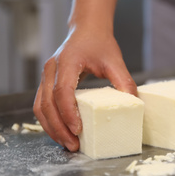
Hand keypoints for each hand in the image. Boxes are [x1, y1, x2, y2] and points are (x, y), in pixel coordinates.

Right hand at [33, 26, 136, 150]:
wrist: (87, 30)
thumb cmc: (100, 43)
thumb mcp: (115, 61)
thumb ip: (124, 81)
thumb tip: (134, 104)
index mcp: (67, 62)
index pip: (62, 91)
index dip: (68, 113)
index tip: (78, 129)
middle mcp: (51, 69)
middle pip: (47, 104)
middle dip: (59, 128)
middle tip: (73, 145)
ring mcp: (45, 75)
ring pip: (40, 107)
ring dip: (51, 128)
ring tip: (67, 143)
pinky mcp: (46, 82)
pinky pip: (41, 105)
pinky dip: (49, 121)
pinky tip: (61, 131)